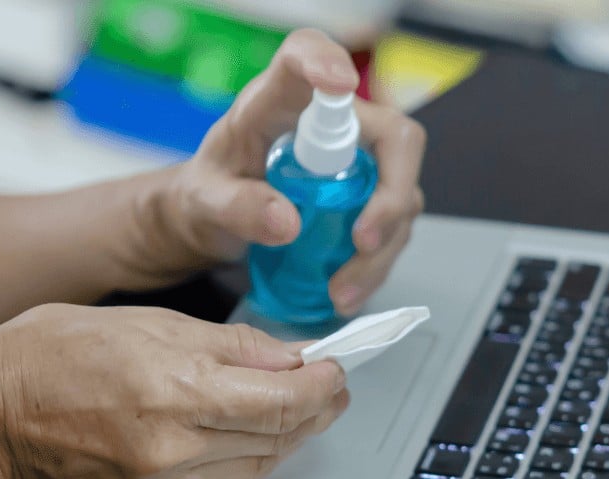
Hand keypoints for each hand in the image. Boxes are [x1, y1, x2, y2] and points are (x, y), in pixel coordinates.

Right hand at [0, 304, 347, 478]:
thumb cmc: (64, 353)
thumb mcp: (161, 323)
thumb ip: (239, 347)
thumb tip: (295, 358)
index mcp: (180, 391)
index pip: (286, 401)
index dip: (325, 387)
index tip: (338, 370)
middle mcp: (177, 446)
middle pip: (281, 435)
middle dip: (319, 409)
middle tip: (334, 388)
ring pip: (261, 462)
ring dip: (291, 434)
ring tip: (305, 407)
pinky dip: (250, 453)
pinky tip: (255, 432)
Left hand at [137, 28, 425, 315]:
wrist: (214, 219)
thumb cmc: (209, 192)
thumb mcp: (206, 201)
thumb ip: (238, 207)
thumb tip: (287, 221)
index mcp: (279, 102)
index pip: (308, 56)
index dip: (327, 61)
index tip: (339, 81)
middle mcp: (332, 125)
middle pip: (395, 139)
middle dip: (391, 195)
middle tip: (362, 241)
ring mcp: (359, 163)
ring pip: (402, 196)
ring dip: (381, 250)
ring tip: (341, 291)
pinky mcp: (370, 198)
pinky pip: (393, 229)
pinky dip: (375, 266)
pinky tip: (346, 292)